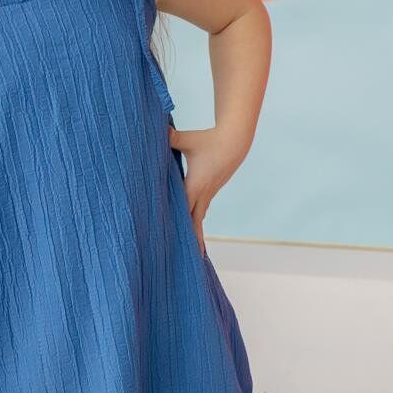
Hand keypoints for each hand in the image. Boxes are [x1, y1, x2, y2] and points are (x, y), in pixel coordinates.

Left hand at [168, 123, 248, 255]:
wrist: (235, 141)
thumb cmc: (209, 139)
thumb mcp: (188, 139)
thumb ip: (171, 139)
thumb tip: (157, 131)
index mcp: (194, 185)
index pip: (184, 211)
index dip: (178, 227)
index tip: (175, 243)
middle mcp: (202, 194)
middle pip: (194, 222)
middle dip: (192, 241)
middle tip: (189, 261)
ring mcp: (208, 194)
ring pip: (199, 218)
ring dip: (196, 235)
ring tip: (194, 255)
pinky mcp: (210, 191)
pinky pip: (202, 211)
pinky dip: (197, 223)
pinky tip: (195, 232)